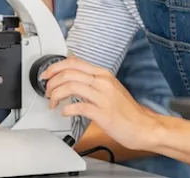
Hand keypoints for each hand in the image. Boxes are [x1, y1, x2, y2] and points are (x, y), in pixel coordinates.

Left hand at [42, 57, 158, 151]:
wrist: (144, 127)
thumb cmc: (126, 111)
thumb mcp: (110, 87)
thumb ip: (92, 81)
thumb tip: (71, 77)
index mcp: (102, 74)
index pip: (73, 62)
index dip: (55, 67)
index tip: (46, 75)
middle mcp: (102, 82)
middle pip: (68, 73)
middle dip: (52, 82)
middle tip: (47, 91)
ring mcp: (103, 97)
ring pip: (70, 87)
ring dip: (56, 95)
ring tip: (53, 103)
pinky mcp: (103, 113)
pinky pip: (78, 107)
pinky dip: (67, 110)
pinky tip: (65, 113)